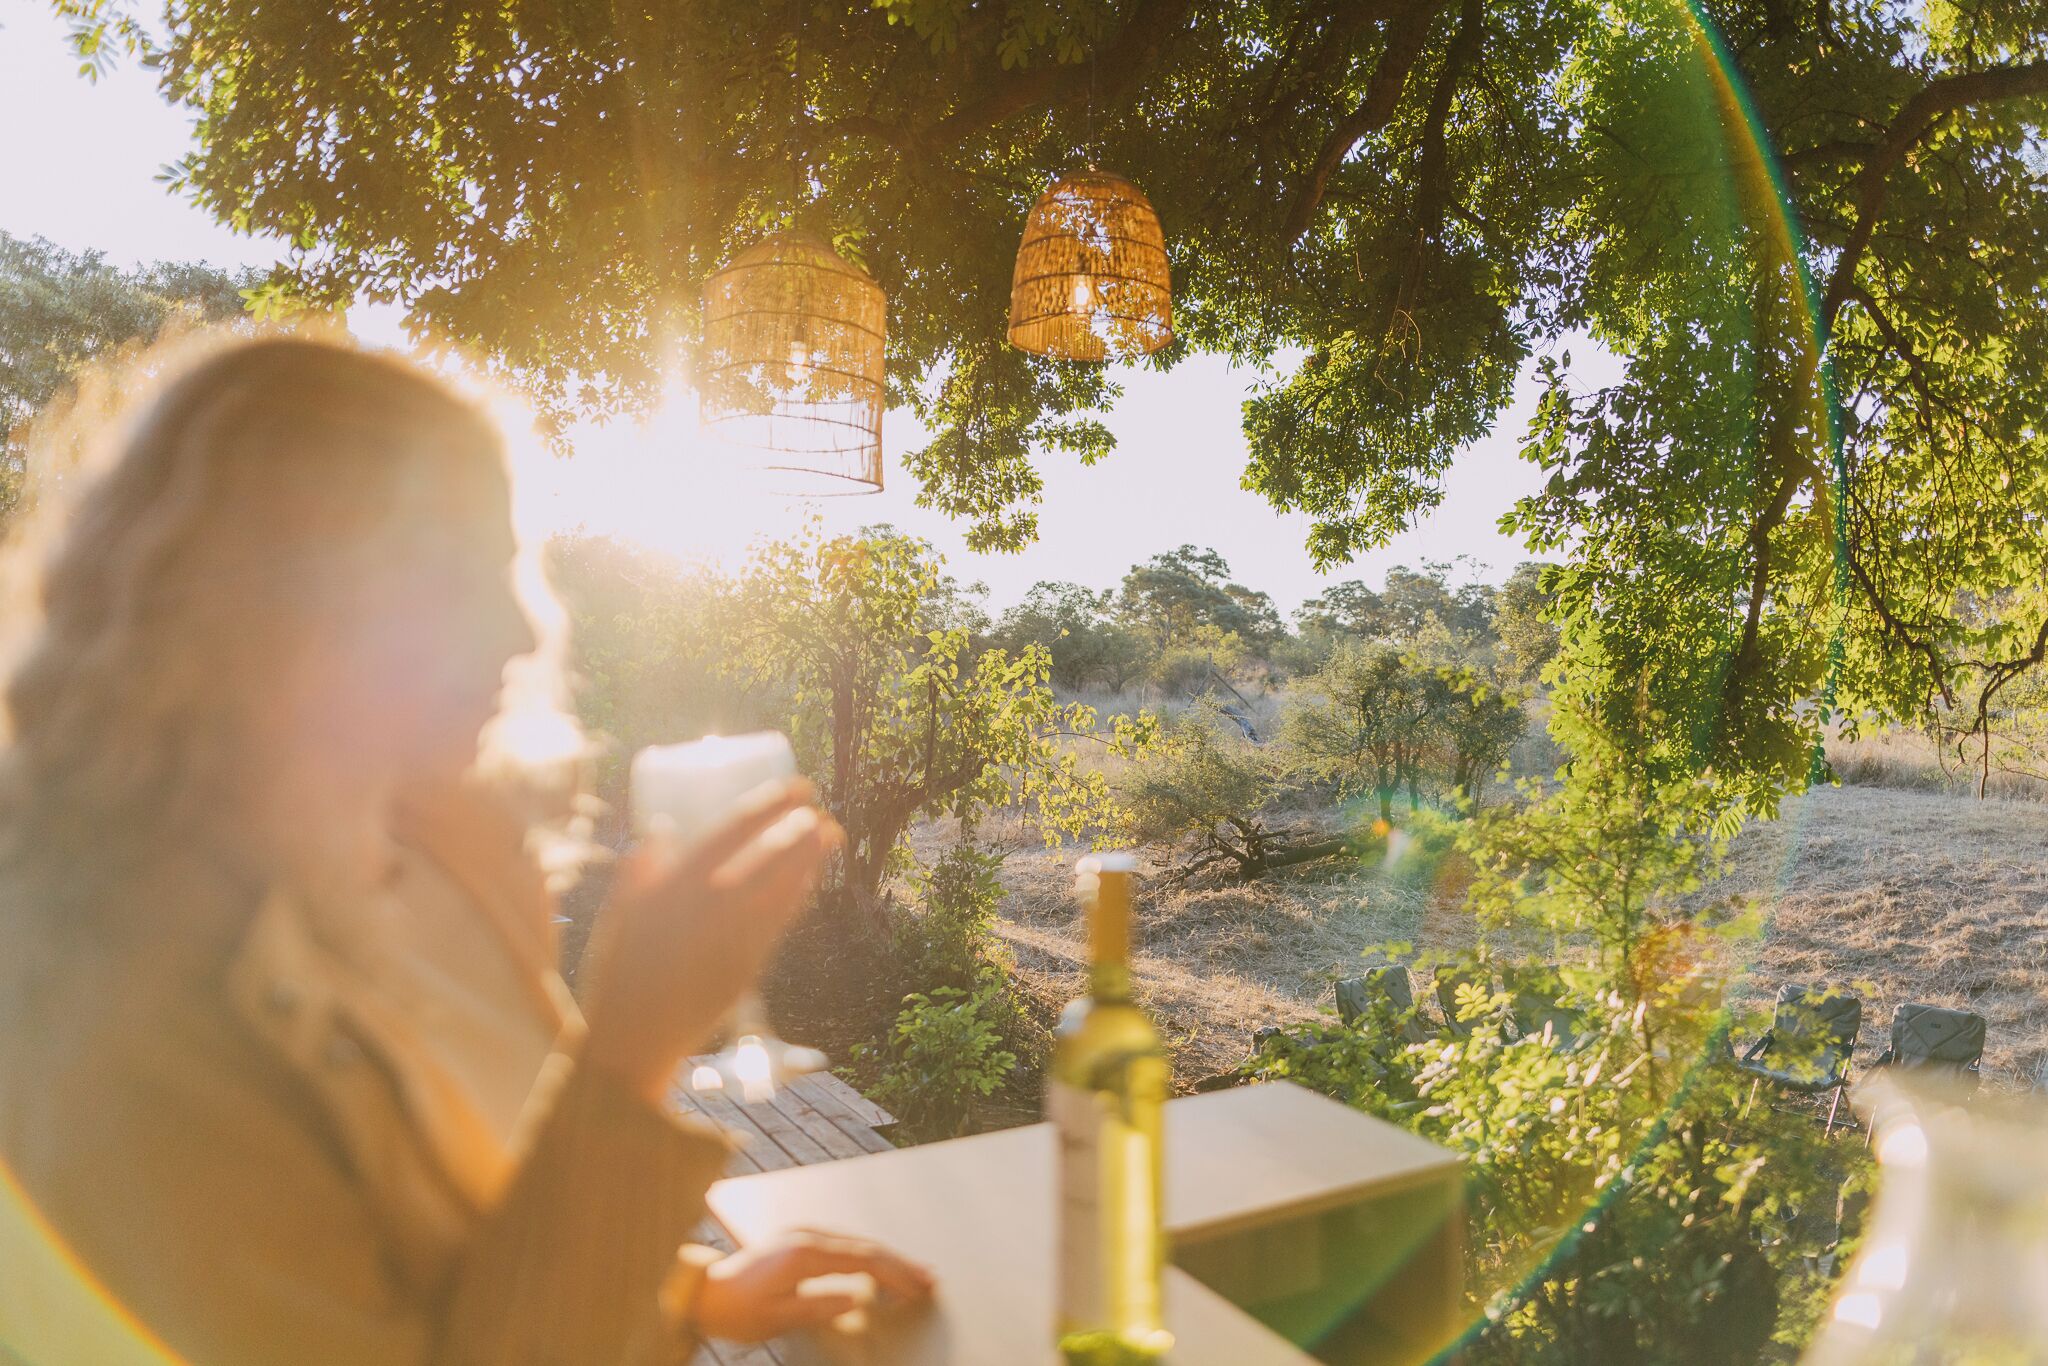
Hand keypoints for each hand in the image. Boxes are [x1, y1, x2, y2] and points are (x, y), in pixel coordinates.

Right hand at [580, 779, 841, 1102]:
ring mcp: (733, 936)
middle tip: (818, 805)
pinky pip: (781, 920)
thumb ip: (641, 868)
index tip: (792, 787)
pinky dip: (798, 895)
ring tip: (830, 834)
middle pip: (767, 856)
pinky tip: (809, 880)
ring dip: (809, 858)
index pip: (731, 832)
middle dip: (797, 826)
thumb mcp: (621, 910)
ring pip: (782, 888)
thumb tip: (660, 829)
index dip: (767, 805)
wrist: (634, 1034)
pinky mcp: (749, 964)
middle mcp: (710, 905)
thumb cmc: (620, 969)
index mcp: (674, 883)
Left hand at [690, 1232, 935, 1341]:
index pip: (864, 1259)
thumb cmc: (736, 1310)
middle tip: (929, 1278)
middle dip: (900, 1263)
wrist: (703, 1293)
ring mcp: (803, 1233)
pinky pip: (844, 1243)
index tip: (919, 1287)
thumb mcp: (776, 1318)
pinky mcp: (799, 1239)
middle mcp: (807, 1235)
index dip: (895, 1274)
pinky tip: (879, 1266)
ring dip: (887, 1257)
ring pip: (858, 1242)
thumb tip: (856, 1300)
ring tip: (913, 1274)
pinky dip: (867, 1255)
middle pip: (867, 1245)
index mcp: (805, 1253)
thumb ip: (818, 1307)